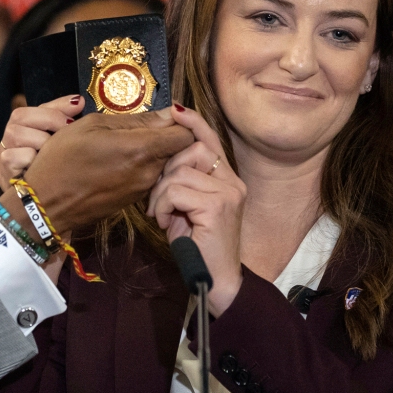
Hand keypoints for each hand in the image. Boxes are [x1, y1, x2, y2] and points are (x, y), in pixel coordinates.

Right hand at [0, 95, 83, 190]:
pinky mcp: (2, 176)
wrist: (47, 210)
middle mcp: (8, 141)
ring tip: (54, 156)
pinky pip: (12, 157)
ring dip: (40, 142)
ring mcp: (2, 159)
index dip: (52, 110)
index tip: (76, 112)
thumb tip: (79, 101)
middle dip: (49, 122)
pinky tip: (42, 170)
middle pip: (18, 117)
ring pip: (14, 134)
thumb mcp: (62, 142)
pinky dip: (30, 160)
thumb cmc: (58, 173)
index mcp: (21, 130)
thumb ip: (65, 119)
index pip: (28, 109)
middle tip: (67, 135)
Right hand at [4, 107, 194, 236]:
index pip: (186, 133)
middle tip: (140, 126)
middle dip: (164, 135)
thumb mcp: (92, 125)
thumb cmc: (62, 159)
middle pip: (176, 149)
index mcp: (141, 149)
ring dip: (151, 150)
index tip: (163, 114)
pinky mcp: (134, 200)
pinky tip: (116, 161)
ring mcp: (142, 189)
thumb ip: (135, 120)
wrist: (46, 204)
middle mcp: (148, 172)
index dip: (179, 121)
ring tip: (123, 144)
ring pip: (162, 162)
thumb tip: (167, 115)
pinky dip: (140, 165)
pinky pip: (148, 176)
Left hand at [147, 105, 245, 316]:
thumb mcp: (186, 209)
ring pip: (180, 172)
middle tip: (159, 199)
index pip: (210, 141)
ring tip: (163, 215)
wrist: (213, 282)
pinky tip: (165, 223)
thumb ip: (180, 183)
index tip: (175, 110)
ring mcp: (228, 193)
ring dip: (161, 194)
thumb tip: (160, 158)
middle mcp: (233, 182)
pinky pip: (176, 190)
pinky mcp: (218, 206)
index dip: (192, 124)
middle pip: (193, 150)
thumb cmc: (195, 247)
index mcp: (227, 180)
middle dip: (166, 170)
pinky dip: (163, 205)